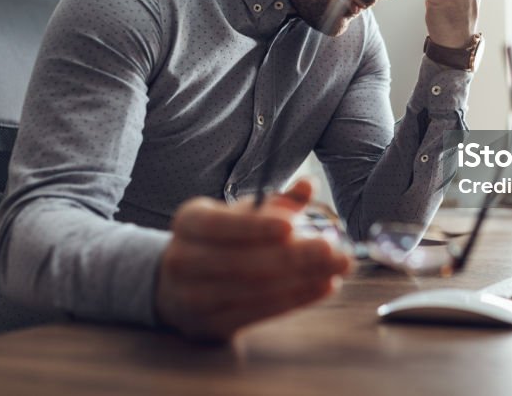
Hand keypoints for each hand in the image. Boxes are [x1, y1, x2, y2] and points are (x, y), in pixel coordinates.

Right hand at [155, 180, 351, 340]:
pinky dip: (296, 299)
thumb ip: (276, 202)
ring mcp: (193, 297)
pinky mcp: (211, 325)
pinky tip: (322, 286)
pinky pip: (259, 313)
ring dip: (302, 280)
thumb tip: (309, 186)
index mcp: (190, 222)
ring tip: (336, 269)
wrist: (176, 287)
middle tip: (334, 250)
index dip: (255, 227)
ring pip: (255, 290)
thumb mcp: (239, 215)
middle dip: (294, 257)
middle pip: (243, 262)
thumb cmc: (220, 241)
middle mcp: (184, 260)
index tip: (291, 225)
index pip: (220, 225)